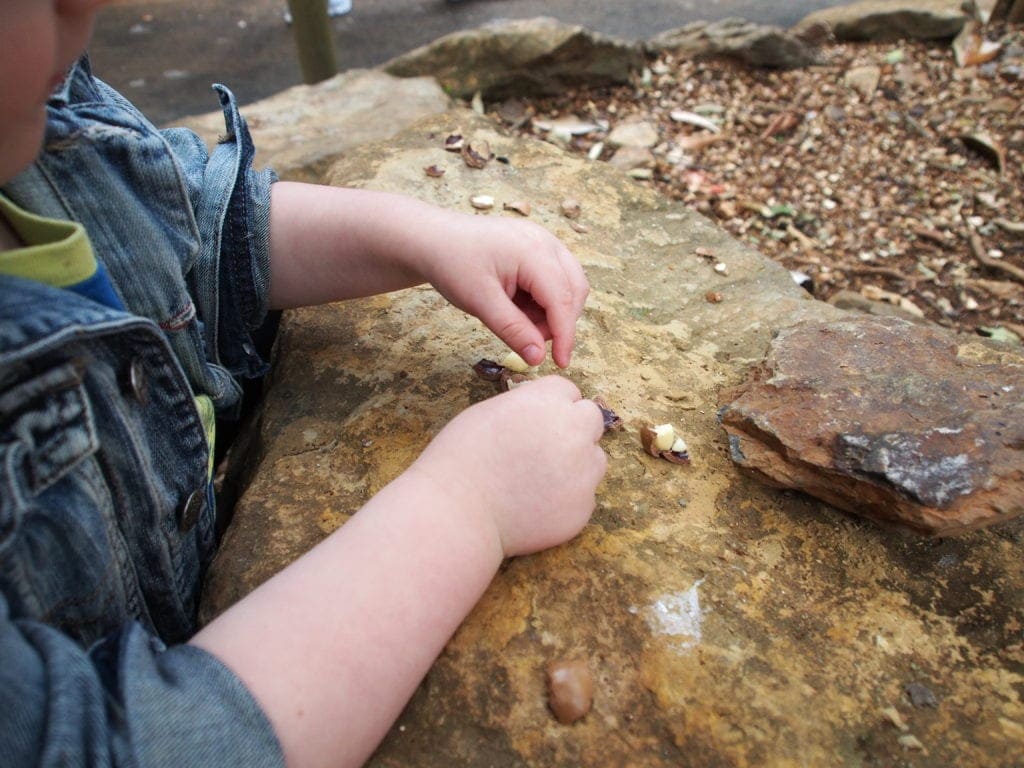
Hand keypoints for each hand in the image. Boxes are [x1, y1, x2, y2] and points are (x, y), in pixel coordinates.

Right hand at [410, 376, 606, 556]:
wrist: (456, 512)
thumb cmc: (461, 458)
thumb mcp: (489, 412)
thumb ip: (526, 406)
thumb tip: (543, 410)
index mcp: (548, 401)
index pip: (568, 391)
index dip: (551, 406)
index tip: (536, 421)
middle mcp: (573, 431)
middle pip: (591, 419)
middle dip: (573, 429)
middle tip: (544, 449)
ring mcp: (583, 472)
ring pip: (594, 460)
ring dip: (575, 465)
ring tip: (536, 481)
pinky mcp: (583, 508)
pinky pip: (584, 497)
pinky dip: (566, 500)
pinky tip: (534, 506)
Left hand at [415, 213, 588, 367]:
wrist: (433, 239)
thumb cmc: (452, 264)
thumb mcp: (480, 302)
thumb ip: (512, 330)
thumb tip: (538, 358)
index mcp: (533, 251)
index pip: (562, 299)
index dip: (565, 335)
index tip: (561, 363)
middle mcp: (546, 241)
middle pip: (574, 291)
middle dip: (557, 321)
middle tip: (525, 337)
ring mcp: (544, 241)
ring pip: (569, 285)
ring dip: (552, 311)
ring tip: (517, 318)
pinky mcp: (539, 247)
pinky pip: (556, 278)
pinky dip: (545, 299)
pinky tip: (518, 305)